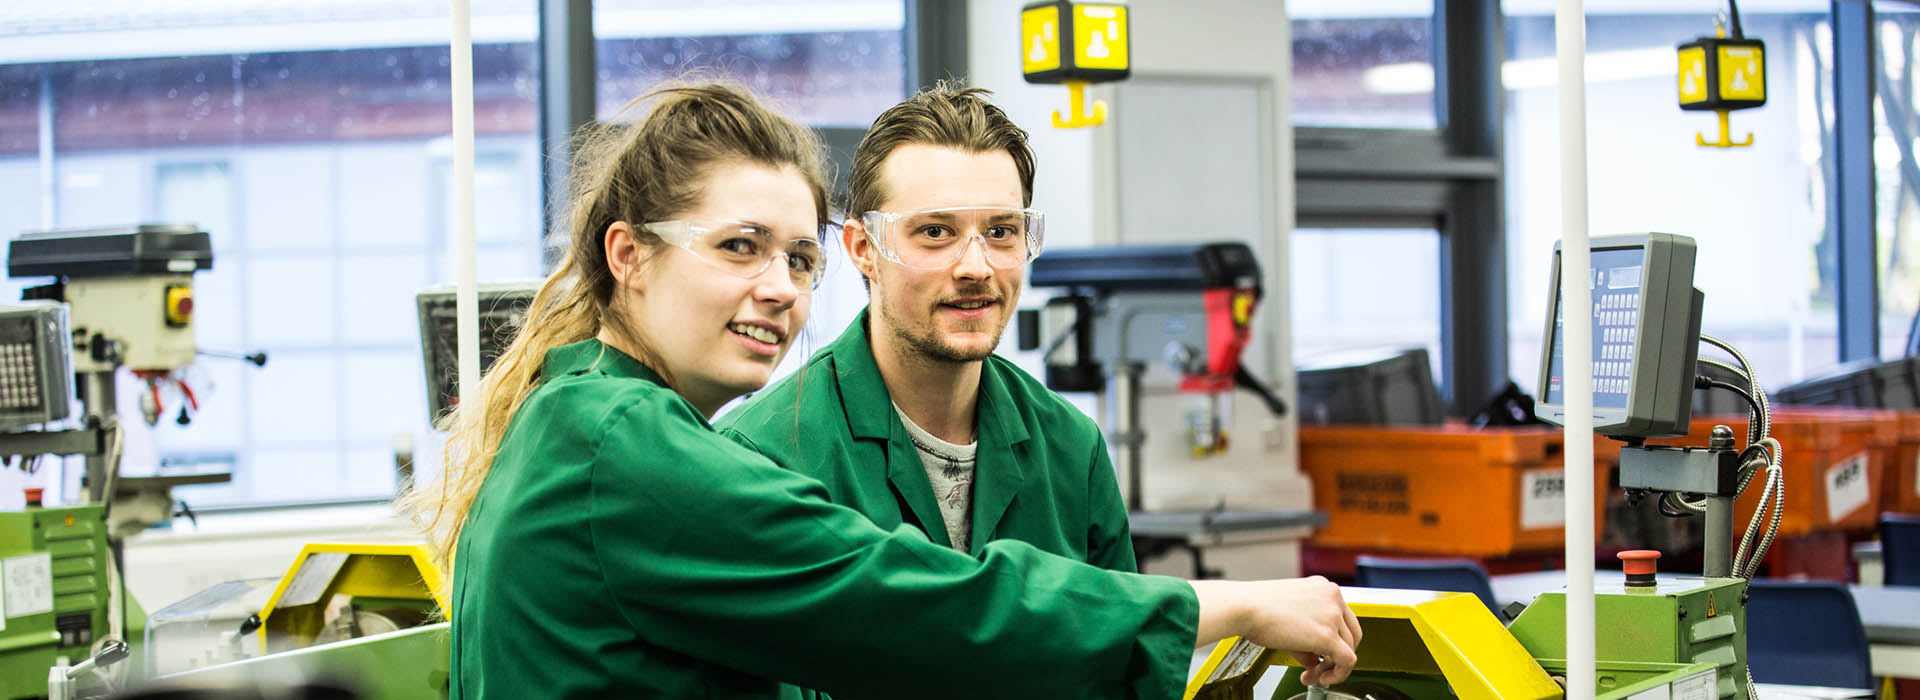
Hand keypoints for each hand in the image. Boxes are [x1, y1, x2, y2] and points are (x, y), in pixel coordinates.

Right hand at [1191, 576, 1362, 685]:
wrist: (1244, 606)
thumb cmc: (1256, 606)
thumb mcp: (1289, 615)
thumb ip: (1307, 635)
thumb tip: (1313, 658)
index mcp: (1323, 588)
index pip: (1342, 618)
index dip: (1334, 639)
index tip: (1321, 651)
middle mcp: (1332, 597)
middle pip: (1352, 633)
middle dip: (1336, 654)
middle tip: (1318, 666)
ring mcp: (1332, 614)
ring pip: (1350, 648)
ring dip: (1332, 666)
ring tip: (1311, 673)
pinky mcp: (1327, 635)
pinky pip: (1347, 661)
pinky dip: (1337, 674)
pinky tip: (1318, 677)